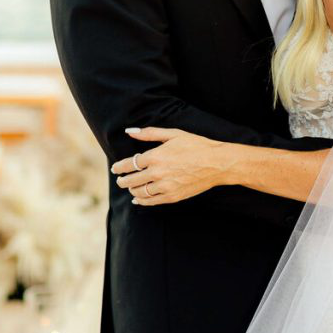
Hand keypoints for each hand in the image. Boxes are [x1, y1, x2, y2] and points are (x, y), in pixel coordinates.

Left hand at [111, 127, 230, 205]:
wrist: (216, 163)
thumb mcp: (173, 134)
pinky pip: (151, 201)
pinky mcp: (172, 196)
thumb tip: (129, 131)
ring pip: (139, 192)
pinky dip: (141, 201)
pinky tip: (138, 199)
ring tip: (130, 188)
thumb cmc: (196, 145)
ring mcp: (165, 186)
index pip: (129, 164)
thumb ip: (149, 133)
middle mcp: (157, 173)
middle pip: (131, 180)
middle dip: (122, 180)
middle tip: (120, 180)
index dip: (119, 167)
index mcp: (156, 156)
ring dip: (131, 191)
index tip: (115, 168)